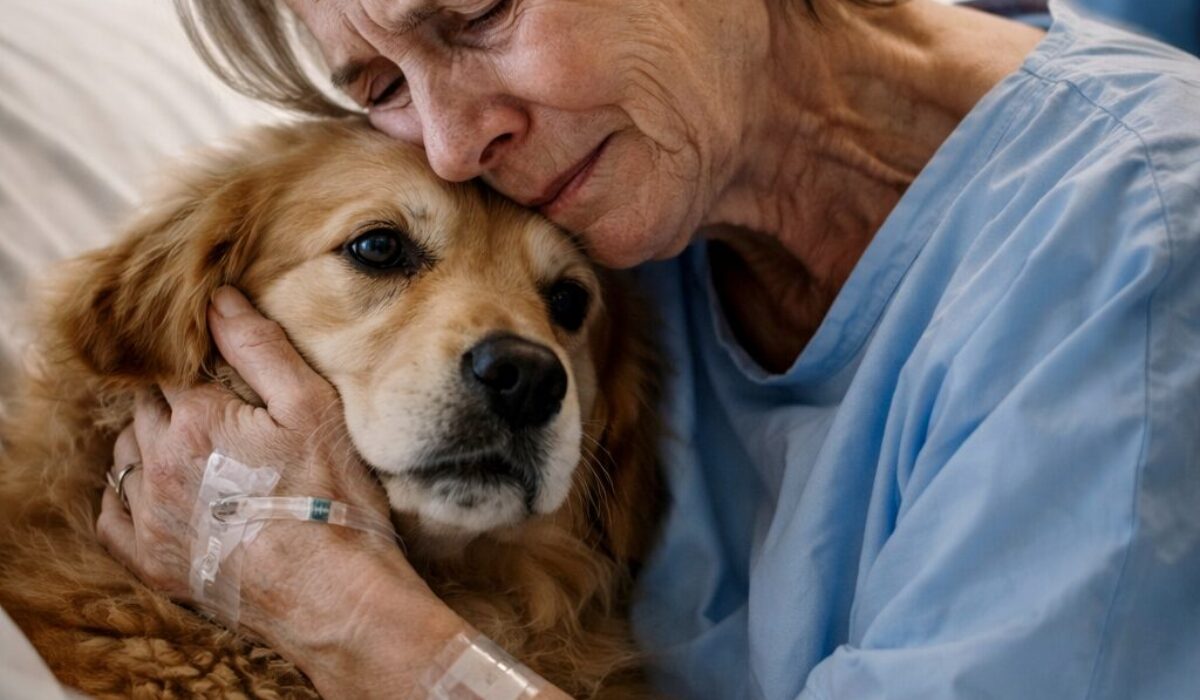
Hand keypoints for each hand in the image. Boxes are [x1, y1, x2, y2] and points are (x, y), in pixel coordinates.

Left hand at [95, 286, 408, 637]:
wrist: (332, 594)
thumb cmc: (331, 498)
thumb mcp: (311, 407)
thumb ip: (259, 347)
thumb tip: (218, 298)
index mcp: (197, 419)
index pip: (173, 367)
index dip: (195, 358)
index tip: (216, 363)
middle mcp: (159, 463)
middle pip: (146, 407)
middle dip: (173, 397)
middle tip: (213, 404)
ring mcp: (150, 515)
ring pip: (124, 454)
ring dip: (148, 440)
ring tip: (190, 443)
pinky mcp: (152, 560)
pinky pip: (110, 515)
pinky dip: (124, 494)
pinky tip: (153, 489)